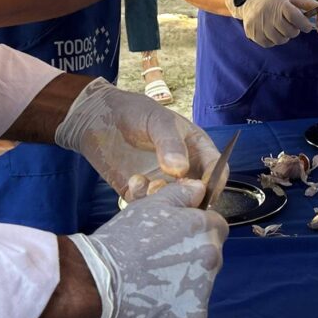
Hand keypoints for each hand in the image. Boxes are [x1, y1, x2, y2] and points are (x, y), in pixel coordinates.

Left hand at [52, 78, 218, 196]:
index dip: (216, 181)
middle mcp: (184, 169)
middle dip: (191, 198)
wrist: (99, 118)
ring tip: (151, 185)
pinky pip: (149, 205)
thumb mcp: (157, 120)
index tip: (204, 188)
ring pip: (174, 204)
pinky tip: (134, 182)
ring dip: (166, 200)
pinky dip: (143, 199)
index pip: (217, 169)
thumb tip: (180, 170)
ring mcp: (163, 182)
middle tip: (176, 191)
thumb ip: (170, 143)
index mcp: (196, 149)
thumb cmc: (135, 112)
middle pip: (199, 193)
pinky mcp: (141, 192)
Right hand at [68, 180, 228, 317]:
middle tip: (159, 262)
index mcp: (205, 230)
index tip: (175, 239)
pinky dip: (177, 310)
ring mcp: (204, 293)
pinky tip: (154, 304)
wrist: (96, 281)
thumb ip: (181, 194)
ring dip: (184, 285)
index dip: (196, 231)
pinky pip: (191, 312)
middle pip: (210, 257)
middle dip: (192, 257)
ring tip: (153, 284)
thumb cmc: (122, 239)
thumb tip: (200, 189)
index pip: (217, 228)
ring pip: (201, 286)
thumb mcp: (150, 205)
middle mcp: (212, 260)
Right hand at [229, 0, 317, 46]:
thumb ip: (307, 3)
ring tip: (280, 27)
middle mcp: (268, 14)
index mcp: (280, 3)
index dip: (304, 24)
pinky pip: (268, 44)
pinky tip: (271, 30)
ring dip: (283, 36)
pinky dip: (272, 40)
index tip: (307, 26)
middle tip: (290, 24)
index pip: (296, 18)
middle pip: (290, 32)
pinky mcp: (252, 33)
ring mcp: (259, 25)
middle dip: (294, 30)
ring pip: (280, 40)